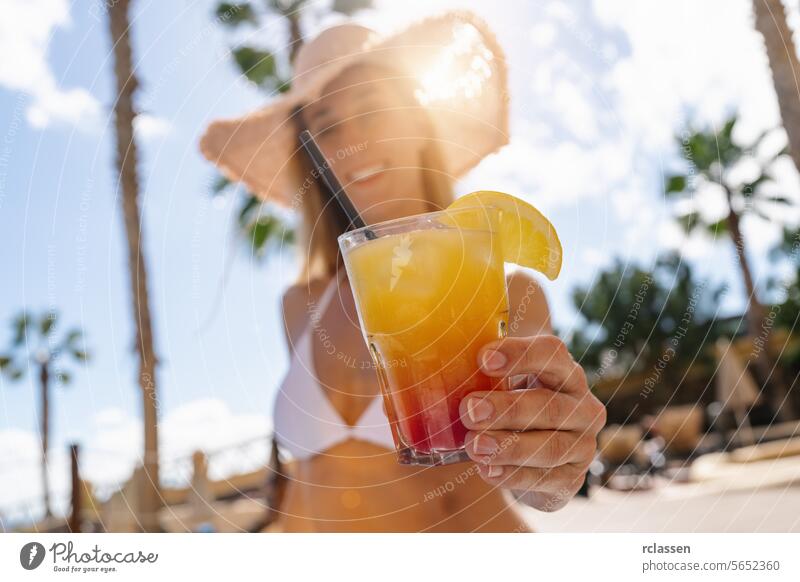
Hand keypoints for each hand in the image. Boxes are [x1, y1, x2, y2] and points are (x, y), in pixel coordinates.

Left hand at [459, 335, 605, 511]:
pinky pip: (546, 480)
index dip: (518, 354)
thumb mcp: (500, 384)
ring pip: (550, 447)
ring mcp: (582, 444)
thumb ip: (469, 376)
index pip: (551, 352)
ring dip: (509, 446)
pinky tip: (486, 471)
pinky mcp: (573, 478)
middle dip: (507, 409)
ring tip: (473, 446)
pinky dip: (514, 475)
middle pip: (550, 405)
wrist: (536, 455)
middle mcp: (582, 406)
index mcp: (563, 371)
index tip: (481, 358)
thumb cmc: (512, 405)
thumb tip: (403, 384)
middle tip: (469, 410)